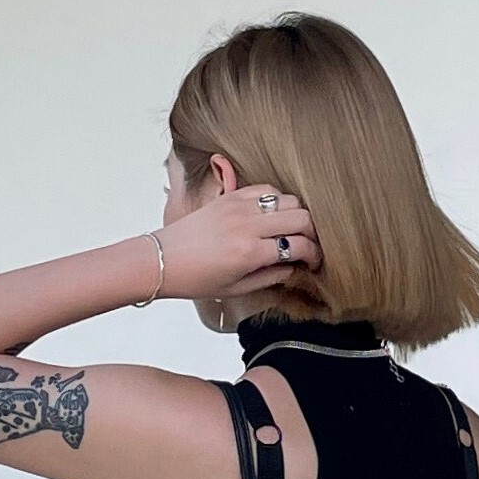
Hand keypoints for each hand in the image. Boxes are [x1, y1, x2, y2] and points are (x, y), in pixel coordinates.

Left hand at [158, 184, 321, 304]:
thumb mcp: (237, 289)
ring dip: (296, 214)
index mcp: (249, 253)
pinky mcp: (230, 196)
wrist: (163, 259)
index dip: (315, 255)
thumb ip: (271, 276)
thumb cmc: (195, 279)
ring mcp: (239, 207)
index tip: (315, 262)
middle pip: (301, 217)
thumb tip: (294, 267)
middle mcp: (247, 226)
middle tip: (309, 245)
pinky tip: (273, 215)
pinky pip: (266, 189)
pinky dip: (277, 200)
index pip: (299, 246)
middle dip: (313, 233)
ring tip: (291, 230)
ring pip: (288, 199)